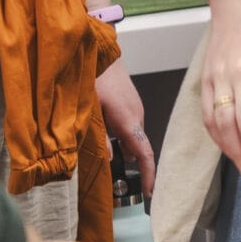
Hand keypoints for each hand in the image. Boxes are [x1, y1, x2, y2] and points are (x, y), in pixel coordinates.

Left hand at [96, 63, 157, 193]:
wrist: (100, 50)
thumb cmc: (94, 76)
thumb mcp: (90, 109)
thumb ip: (99, 136)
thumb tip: (110, 160)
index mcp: (129, 120)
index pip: (144, 153)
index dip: (148, 174)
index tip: (150, 191)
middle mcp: (137, 116)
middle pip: (139, 148)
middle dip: (132, 166)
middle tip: (118, 182)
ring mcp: (135, 108)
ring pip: (133, 137)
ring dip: (125, 150)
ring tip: (109, 162)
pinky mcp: (130, 104)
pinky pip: (130, 127)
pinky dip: (123, 138)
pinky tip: (107, 138)